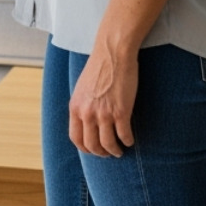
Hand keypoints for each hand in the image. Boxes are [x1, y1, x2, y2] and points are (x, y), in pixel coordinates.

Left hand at [68, 41, 137, 156]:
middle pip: (92, 145)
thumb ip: (82, 105)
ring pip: (108, 144)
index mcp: (75, 107)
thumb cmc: (99, 67)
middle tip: (108, 153)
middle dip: (101, 153)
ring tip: (119, 150)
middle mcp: (87, 113)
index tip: (93, 150)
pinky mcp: (121, 111)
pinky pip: (124, 135)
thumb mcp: (82, 88)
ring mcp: (104, 114)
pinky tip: (130, 140)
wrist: (113, 53)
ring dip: (115, 151)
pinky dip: (128, 141)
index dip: (85, 148)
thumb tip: (86, 121)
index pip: (76, 138)